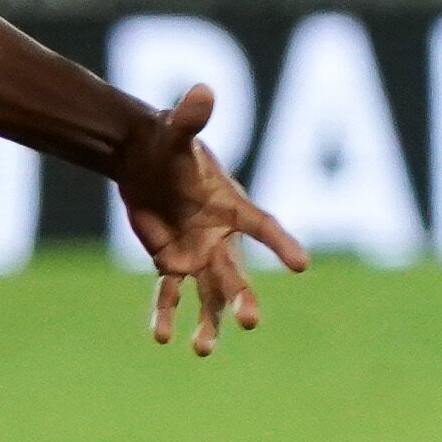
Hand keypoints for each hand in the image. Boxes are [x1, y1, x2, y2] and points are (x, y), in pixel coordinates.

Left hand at [115, 84, 309, 354]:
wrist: (141, 159)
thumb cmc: (166, 142)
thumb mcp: (175, 131)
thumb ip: (190, 118)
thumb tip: (202, 91)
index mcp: (231, 204)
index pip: (262, 225)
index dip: (281, 243)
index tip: (300, 265)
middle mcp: (220, 235)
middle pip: (236, 271)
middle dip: (243, 297)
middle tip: (250, 323)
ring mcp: (197, 252)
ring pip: (209, 294)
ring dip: (208, 321)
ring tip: (201, 350)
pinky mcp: (170, 262)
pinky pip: (169, 293)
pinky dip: (164, 314)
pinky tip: (161, 337)